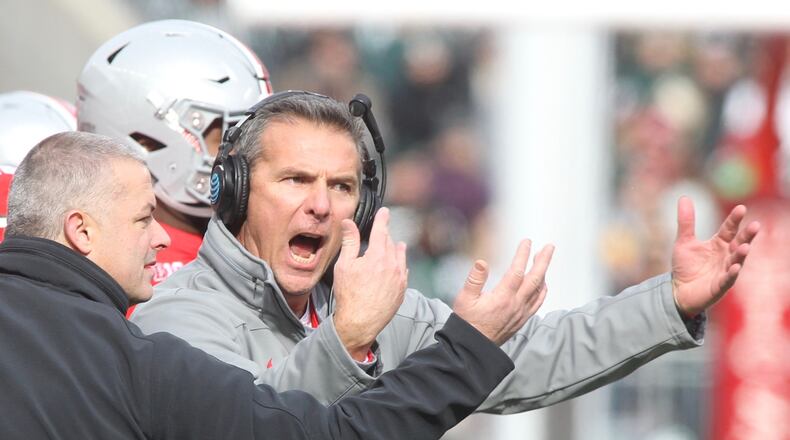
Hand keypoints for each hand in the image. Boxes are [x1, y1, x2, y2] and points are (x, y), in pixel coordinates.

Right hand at [332, 207, 407, 360]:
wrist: (360, 322)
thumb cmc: (349, 295)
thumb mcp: (344, 266)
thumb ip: (350, 242)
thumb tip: (349, 222)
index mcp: (377, 256)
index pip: (381, 231)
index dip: (382, 219)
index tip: (384, 211)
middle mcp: (392, 265)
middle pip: (391, 243)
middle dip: (385, 236)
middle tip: (381, 232)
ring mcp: (400, 278)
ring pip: (400, 256)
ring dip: (396, 249)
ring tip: (395, 245)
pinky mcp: (402, 290)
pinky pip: (404, 271)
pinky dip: (400, 265)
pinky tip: (397, 266)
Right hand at [453, 239, 553, 344]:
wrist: (473, 347)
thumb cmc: (467, 322)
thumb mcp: (464, 299)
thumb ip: (474, 280)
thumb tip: (482, 262)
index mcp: (502, 297)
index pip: (516, 271)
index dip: (523, 255)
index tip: (527, 242)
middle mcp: (515, 304)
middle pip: (535, 279)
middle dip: (543, 261)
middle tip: (549, 247)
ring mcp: (521, 313)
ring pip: (538, 290)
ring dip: (543, 272)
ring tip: (544, 258)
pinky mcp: (522, 319)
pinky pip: (538, 302)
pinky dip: (543, 290)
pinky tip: (543, 283)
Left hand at [671, 196, 760, 317]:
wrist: (678, 291)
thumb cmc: (685, 266)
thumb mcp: (684, 242)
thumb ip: (686, 222)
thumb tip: (684, 197)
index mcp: (718, 244)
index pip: (729, 229)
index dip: (734, 220)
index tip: (741, 208)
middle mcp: (725, 256)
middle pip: (738, 243)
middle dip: (747, 236)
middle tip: (755, 225)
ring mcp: (725, 271)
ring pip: (736, 261)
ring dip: (741, 254)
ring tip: (745, 246)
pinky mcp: (719, 286)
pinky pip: (727, 280)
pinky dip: (731, 274)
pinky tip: (735, 268)